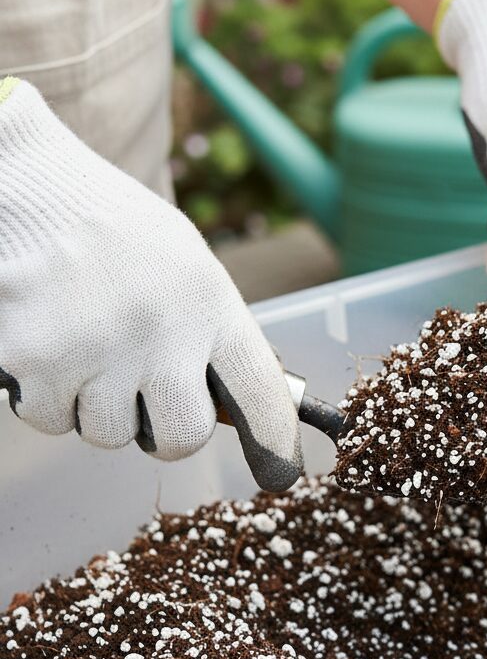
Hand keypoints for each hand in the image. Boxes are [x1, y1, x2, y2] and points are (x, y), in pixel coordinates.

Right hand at [0, 80, 302, 491]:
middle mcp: (163, 334)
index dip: (275, 442)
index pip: (261, 393)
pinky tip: (48, 346)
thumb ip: (210, 334)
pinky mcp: (37, 363)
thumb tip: (230, 407)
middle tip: (146, 401)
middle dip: (165, 433)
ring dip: (97, 407)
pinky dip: (45, 396)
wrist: (31, 186)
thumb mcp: (189, 269)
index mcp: (211, 305)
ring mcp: (98, 351)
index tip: (281, 473)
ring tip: (87, 348)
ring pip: (108, 434)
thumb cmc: (117, 232)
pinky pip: (48, 419)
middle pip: (183, 437)